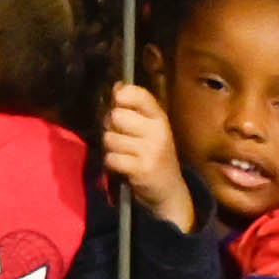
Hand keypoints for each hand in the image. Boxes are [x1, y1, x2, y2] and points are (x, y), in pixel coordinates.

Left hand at [98, 80, 193, 222]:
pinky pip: (111, 158)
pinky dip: (111, 164)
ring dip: (110, 148)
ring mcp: (151, 151)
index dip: (122, 96)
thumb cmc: (154, 156)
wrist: (169, 192)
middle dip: (110, 127)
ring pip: (110, 138)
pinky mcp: (142, 170)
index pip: (139, 94)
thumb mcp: (150, 129)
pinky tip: (122, 167)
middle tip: (120, 137)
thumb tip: (117, 85)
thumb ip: (133, 108)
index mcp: (159, 118)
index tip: (118, 104)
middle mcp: (158, 132)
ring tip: (123, 154)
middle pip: (116, 116)